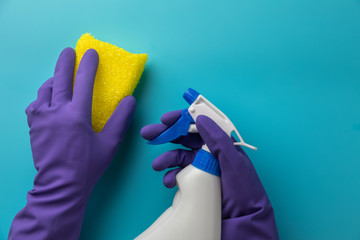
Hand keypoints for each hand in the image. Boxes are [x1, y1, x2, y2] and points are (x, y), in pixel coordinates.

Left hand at [9, 48, 135, 239]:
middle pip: (60, 78)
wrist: (60, 185)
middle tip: (70, 51)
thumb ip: (121, 119)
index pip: (84, 81)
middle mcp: (57, 111)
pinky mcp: (33, 126)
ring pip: (45, 90)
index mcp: (77, 114)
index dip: (89, 64)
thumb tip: (130, 99)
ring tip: (60, 78)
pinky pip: (35, 104)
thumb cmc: (88, 166)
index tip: (92, 53)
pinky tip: (48, 100)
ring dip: (54, 80)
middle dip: (66, 62)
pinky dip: (43, 97)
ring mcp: (41, 118)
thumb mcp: (110, 144)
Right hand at [141, 111, 278, 239]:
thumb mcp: (233, 162)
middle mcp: (210, 152)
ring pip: (179, 155)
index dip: (182, 119)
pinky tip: (168, 182)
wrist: (244, 221)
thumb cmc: (243, 190)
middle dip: (166, 135)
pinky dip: (170, 175)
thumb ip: (218, 140)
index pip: (200, 125)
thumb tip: (201, 118)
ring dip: (166, 158)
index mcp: (221, 144)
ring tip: (157, 166)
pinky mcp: (196, 182)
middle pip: (185, 138)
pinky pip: (179, 174)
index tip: (165, 119)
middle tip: (148, 134)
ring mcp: (202, 167)